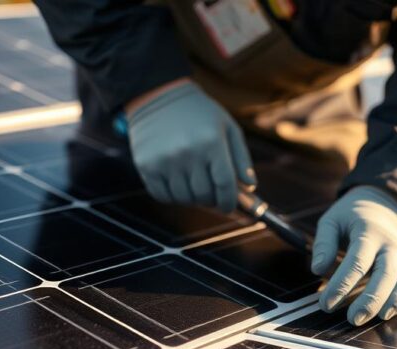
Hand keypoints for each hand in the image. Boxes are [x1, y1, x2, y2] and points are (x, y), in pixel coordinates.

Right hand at [125, 79, 253, 210]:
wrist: (158, 95)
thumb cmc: (199, 112)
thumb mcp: (228, 127)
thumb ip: (241, 158)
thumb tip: (250, 186)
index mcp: (212, 143)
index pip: (225, 185)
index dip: (229, 201)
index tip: (228, 206)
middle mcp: (188, 153)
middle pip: (205, 195)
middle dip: (212, 199)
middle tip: (212, 193)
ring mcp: (165, 160)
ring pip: (184, 198)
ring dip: (192, 198)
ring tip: (194, 184)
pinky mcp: (146, 165)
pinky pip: (162, 195)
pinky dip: (172, 196)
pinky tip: (177, 183)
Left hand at [312, 186, 396, 325]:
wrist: (384, 205)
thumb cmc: (352, 216)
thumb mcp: (332, 220)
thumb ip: (324, 243)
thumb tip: (317, 270)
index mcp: (369, 232)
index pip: (357, 262)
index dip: (341, 285)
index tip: (326, 303)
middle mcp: (390, 245)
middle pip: (384, 274)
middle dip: (368, 299)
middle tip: (351, 319)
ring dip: (386, 303)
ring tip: (368, 320)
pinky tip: (385, 315)